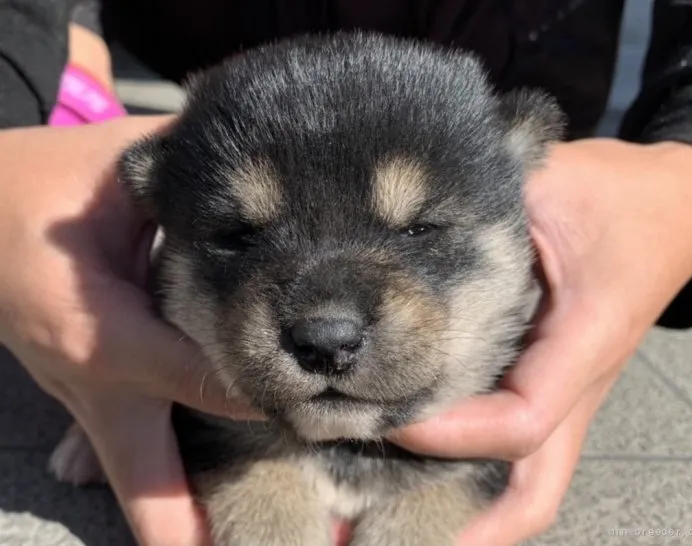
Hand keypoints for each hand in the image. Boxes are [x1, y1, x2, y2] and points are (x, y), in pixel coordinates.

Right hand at [0, 119, 260, 545]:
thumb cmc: (39, 188)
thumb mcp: (113, 169)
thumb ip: (183, 171)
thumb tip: (261, 163)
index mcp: (104, 329)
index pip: (203, 377)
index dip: (264, 393)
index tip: (321, 409)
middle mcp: (97, 380)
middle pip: (148, 479)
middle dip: (187, 530)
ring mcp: (86, 398)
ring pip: (135, 480)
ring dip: (179, 523)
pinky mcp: (86, 396)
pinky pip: (128, 454)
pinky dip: (161, 491)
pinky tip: (196, 529)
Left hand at [388, 138, 691, 544]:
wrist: (675, 202)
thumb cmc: (623, 193)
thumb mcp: (555, 183)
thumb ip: (484, 207)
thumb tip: (396, 225)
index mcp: (583, 344)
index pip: (517, 421)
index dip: (448, 431)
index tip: (385, 414)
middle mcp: (575, 383)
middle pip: (533, 488)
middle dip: (472, 525)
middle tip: (381, 528)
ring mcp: (564, 386)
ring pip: (526, 474)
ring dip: (467, 500)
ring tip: (387, 505)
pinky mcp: (549, 373)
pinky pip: (514, 435)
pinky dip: (470, 456)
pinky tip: (418, 447)